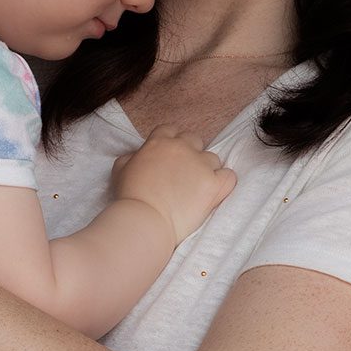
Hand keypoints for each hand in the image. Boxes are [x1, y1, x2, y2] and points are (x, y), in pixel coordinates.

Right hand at [110, 125, 235, 244]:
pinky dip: (223, 183)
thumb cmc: (130, 197)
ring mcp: (201, 165)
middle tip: (183, 174)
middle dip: (190, 154)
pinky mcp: (214, 184)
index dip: (171, 143)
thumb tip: (138, 156)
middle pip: (195, 140)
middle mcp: (183, 148)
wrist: (145, 219)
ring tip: (196, 189)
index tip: (169, 158)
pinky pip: (229, 176)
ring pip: (212, 159)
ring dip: (206, 170)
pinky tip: (214, 192)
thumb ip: (132, 156)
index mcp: (160, 142)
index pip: (171, 130)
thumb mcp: (121, 169)